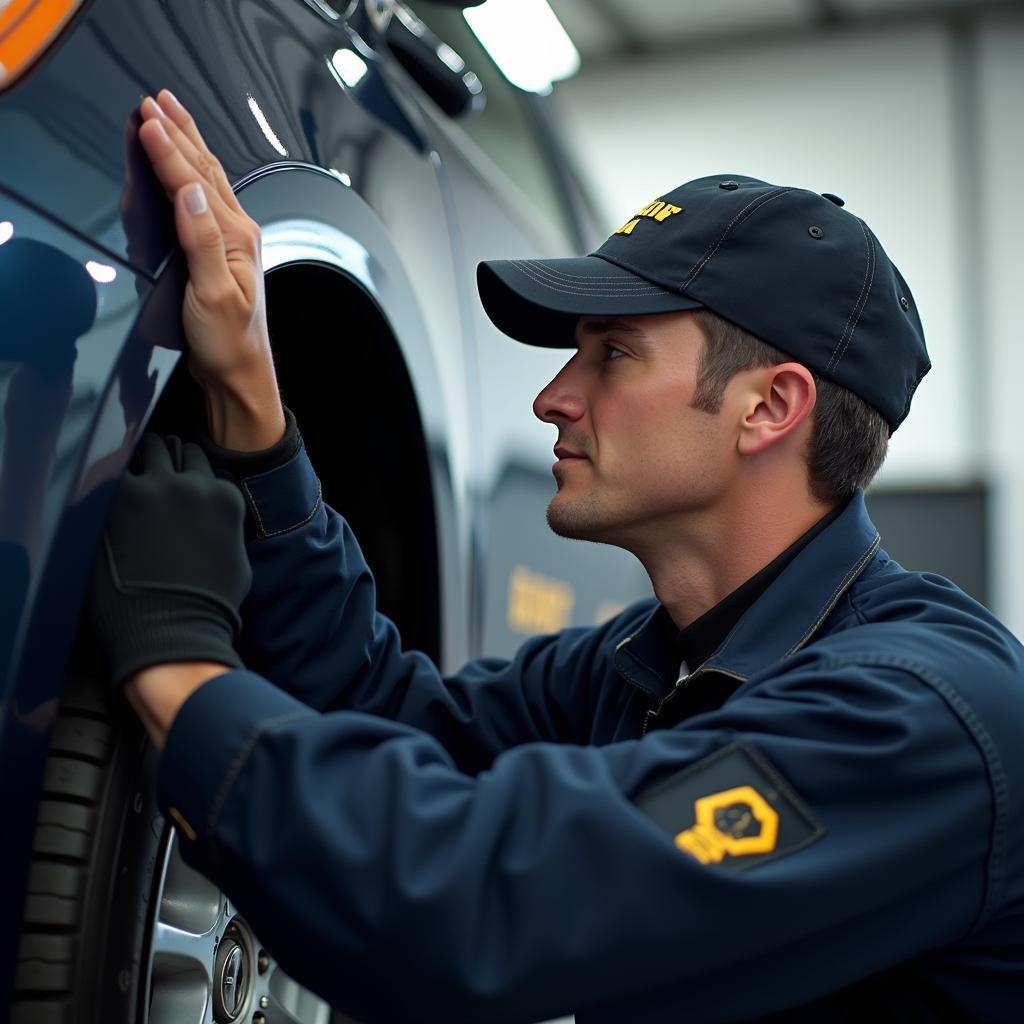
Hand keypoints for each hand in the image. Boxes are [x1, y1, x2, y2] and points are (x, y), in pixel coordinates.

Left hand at [89, 434, 251, 688]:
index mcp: (226, 498)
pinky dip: (111, 480)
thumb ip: (226, 528)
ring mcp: (158, 488)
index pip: (206, 464)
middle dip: (165, 459)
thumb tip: (215, 522)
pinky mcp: (121, 499)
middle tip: (150, 475)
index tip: (178, 482)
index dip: (190, 472)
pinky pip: (113, 471)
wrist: (173, 631)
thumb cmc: (208, 607)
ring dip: (140, 461)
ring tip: (127, 479)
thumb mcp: (237, 561)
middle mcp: (196, 485)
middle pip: (178, 449)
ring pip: (149, 449)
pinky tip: (104, 495)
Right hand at [138, 90, 284, 449]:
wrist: (240, 375)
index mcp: (236, 238)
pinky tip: (186, 167)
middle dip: (179, 132)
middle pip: (205, 170)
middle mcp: (238, 233)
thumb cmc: (229, 343)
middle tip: (155, 100)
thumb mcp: (213, 296)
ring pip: (208, 180)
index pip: (195, 182)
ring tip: (170, 116)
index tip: (146, 119)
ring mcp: (232, 242)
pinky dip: (191, 172)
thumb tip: (189, 194)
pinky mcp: (222, 254)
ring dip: (187, 145)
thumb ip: (202, 242)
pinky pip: (206, 199)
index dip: (168, 149)